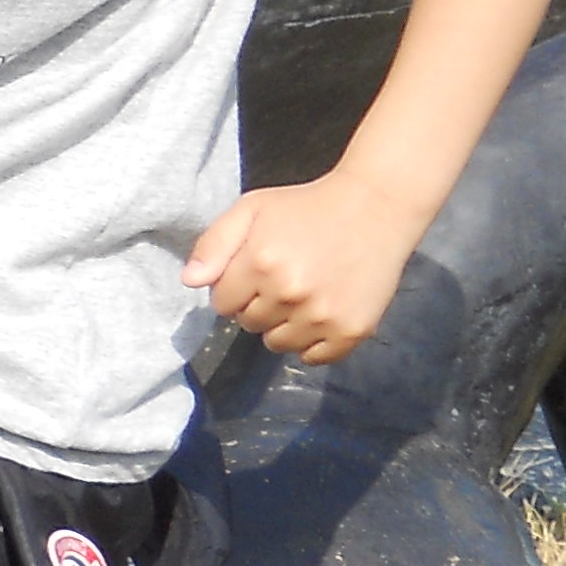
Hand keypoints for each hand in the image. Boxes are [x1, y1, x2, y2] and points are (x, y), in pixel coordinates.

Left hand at [181, 173, 428, 363]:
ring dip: (282, 326)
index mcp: (260, 263)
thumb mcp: (252, 209)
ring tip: (303, 295)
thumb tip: (190, 281)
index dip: (234, 288)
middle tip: (283, 279)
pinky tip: (321, 313)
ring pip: (278, 345)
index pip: (221, 303)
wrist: (375, 207)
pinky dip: (313, 343)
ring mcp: (322, 315)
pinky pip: (313, 358)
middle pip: (249, 324)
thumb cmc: (305, 207)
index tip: (254, 271)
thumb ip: (214, 244)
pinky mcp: (351, 331)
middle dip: (257, 305)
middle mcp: (290, 293)